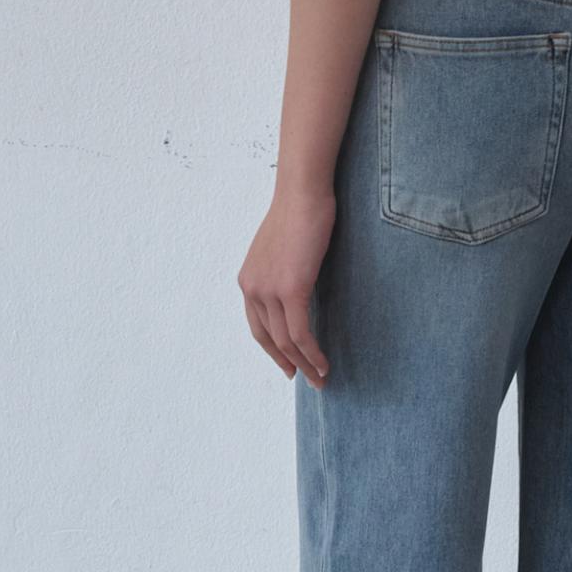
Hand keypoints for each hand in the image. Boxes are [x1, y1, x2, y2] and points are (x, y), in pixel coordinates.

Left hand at [238, 184, 335, 386]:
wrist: (303, 193)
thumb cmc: (300, 212)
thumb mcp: (284, 249)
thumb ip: (284, 272)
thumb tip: (299, 285)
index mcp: (248, 280)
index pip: (258, 326)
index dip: (273, 350)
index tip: (289, 365)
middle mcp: (253, 288)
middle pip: (270, 339)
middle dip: (289, 363)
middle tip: (308, 379)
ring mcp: (269, 290)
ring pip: (286, 341)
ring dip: (305, 364)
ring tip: (321, 378)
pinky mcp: (291, 289)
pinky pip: (300, 332)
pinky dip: (312, 352)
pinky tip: (323, 363)